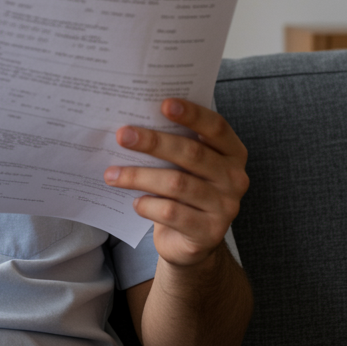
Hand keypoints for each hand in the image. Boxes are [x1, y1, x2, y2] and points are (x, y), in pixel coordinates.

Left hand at [104, 100, 248, 267]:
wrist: (191, 242)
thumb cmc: (183, 191)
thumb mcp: (185, 165)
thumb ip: (174, 142)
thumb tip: (134, 122)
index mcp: (232, 152)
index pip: (217, 127)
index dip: (192, 114)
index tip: (164, 103)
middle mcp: (234, 178)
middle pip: (192, 153)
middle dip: (153, 142)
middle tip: (123, 135)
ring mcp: (225, 207)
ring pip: (177, 183)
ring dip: (139, 176)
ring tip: (112, 173)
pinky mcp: (209, 232)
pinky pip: (172, 212)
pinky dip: (148, 204)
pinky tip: (134, 202)